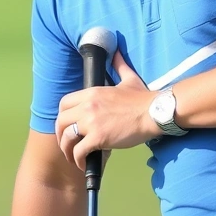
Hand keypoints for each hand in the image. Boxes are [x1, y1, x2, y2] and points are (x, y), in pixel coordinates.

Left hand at [54, 51, 161, 169]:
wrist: (155, 112)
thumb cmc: (143, 98)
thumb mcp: (128, 78)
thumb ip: (119, 65)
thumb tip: (116, 52)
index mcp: (91, 93)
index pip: (64, 103)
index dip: (61, 116)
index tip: (66, 125)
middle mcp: (87, 106)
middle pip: (60, 121)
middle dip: (60, 135)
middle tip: (66, 144)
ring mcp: (92, 122)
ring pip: (67, 137)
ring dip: (66, 149)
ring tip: (72, 157)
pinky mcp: (99, 137)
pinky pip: (80, 150)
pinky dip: (78, 159)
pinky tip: (83, 163)